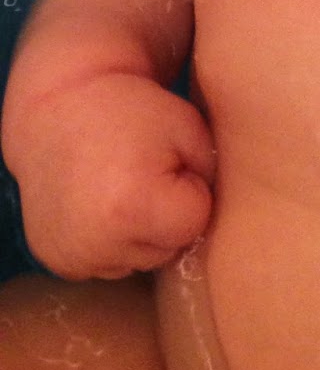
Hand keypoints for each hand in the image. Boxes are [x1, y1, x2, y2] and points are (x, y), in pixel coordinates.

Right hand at [13, 72, 215, 279]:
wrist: (60, 106)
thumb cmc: (133, 109)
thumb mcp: (189, 128)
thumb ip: (211, 176)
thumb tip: (212, 217)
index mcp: (134, 207)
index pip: (194, 224)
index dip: (189, 192)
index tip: (167, 163)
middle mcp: (98, 243)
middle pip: (165, 250)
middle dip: (165, 217)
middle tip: (140, 173)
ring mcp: (73, 257)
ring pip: (137, 261)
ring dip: (138, 233)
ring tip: (120, 188)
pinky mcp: (57, 261)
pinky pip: (106, 263)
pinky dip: (109, 240)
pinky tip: (100, 204)